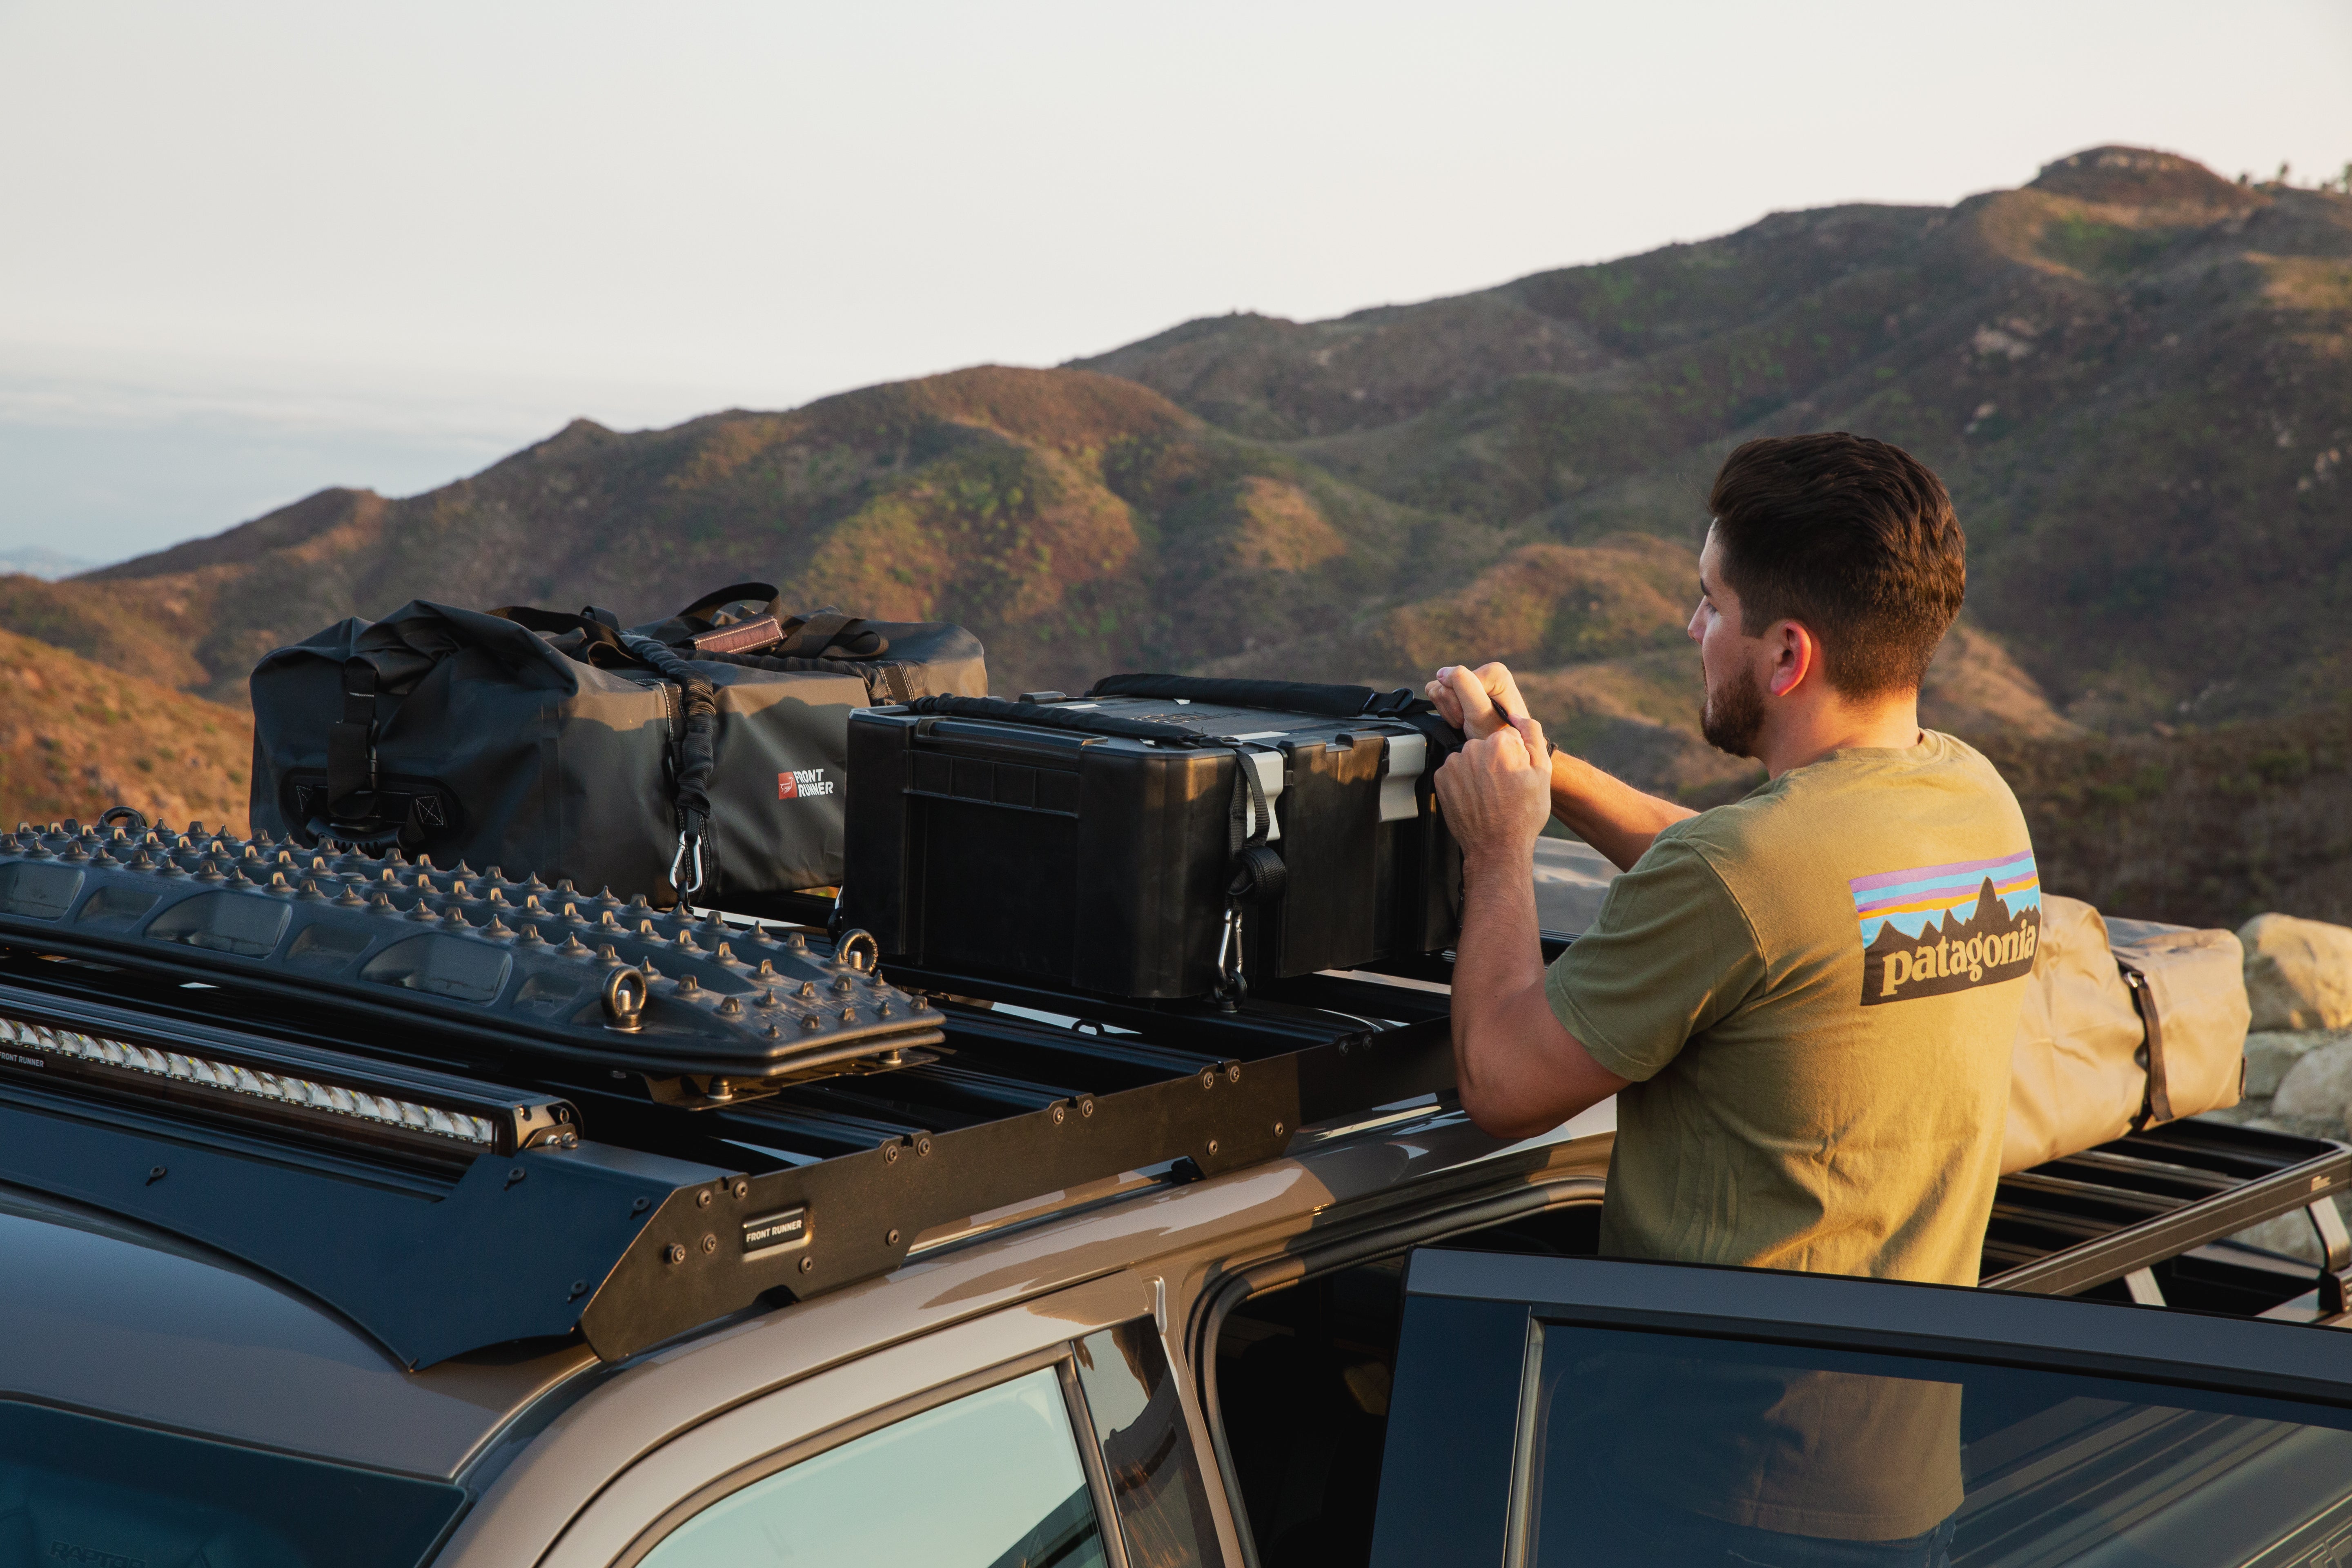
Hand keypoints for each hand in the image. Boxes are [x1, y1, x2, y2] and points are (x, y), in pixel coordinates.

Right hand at [1427, 662, 1529, 741]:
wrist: (1501, 747)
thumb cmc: (1497, 734)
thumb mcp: (1480, 713)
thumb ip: (1465, 687)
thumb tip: (1442, 672)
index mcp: (1494, 672)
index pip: (1455, 678)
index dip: (1458, 703)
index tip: (1475, 717)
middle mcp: (1485, 672)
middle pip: (1446, 684)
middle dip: (1454, 707)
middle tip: (1472, 721)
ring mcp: (1473, 680)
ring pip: (1439, 689)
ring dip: (1451, 711)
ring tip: (1469, 721)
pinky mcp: (1463, 688)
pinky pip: (1437, 692)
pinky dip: (1446, 710)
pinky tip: (1463, 718)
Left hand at [1433, 715, 1553, 869]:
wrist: (1497, 847)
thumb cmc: (1524, 814)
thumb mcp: (1542, 772)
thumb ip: (1532, 735)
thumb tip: (1518, 715)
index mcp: (1498, 743)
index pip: (1508, 738)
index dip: (1516, 757)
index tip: (1516, 776)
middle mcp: (1471, 748)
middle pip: (1486, 746)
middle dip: (1495, 762)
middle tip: (1503, 789)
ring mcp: (1453, 765)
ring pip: (1469, 759)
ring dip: (1477, 771)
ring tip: (1489, 796)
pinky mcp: (1441, 779)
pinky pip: (1455, 772)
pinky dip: (1463, 782)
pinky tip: (1475, 799)